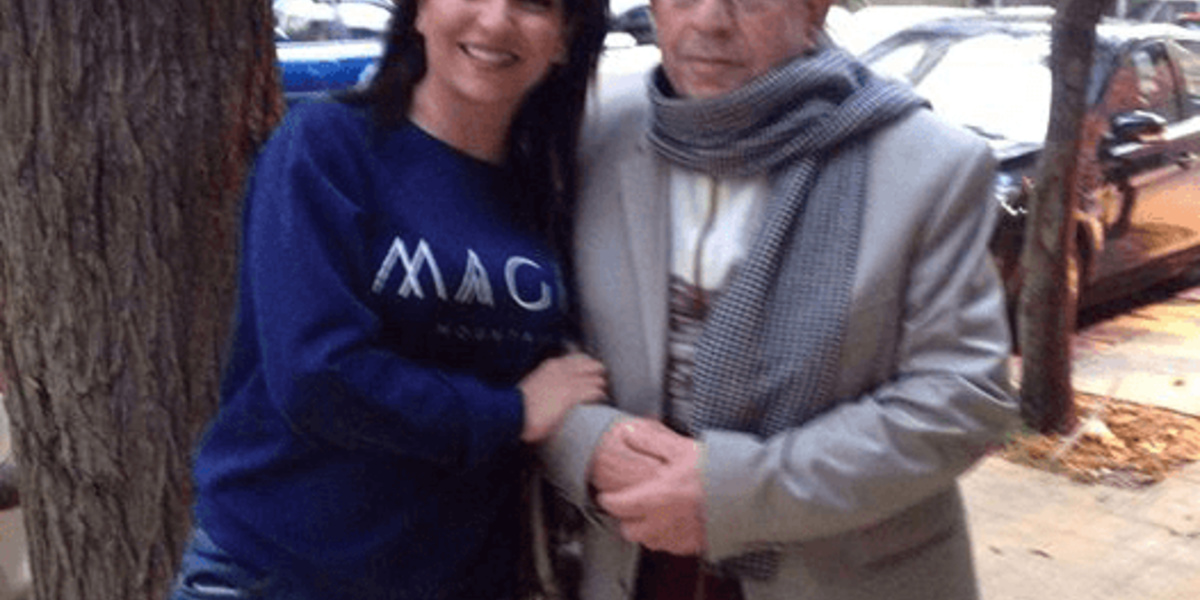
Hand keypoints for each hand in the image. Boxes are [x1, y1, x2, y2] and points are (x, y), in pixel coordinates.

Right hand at [518, 352, 606, 442]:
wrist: (513, 412)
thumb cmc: (520, 404)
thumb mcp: (534, 384)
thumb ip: (546, 382)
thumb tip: (553, 390)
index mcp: (552, 365)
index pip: (579, 358)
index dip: (589, 366)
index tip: (592, 372)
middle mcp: (562, 370)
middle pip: (592, 365)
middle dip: (598, 374)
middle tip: (601, 382)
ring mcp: (568, 382)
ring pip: (596, 379)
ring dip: (600, 386)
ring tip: (602, 392)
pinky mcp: (571, 396)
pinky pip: (594, 391)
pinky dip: (599, 395)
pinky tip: (601, 399)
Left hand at [596, 425, 705, 555]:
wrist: (749, 496)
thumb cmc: (716, 472)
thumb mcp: (681, 448)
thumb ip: (651, 441)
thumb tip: (628, 432)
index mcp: (653, 498)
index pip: (616, 505)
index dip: (607, 499)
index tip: (606, 494)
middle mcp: (661, 523)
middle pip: (628, 530)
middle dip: (625, 518)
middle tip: (629, 505)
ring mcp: (678, 538)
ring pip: (648, 541)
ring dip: (645, 529)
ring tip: (651, 514)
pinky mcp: (694, 545)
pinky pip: (671, 546)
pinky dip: (667, 537)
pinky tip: (674, 523)